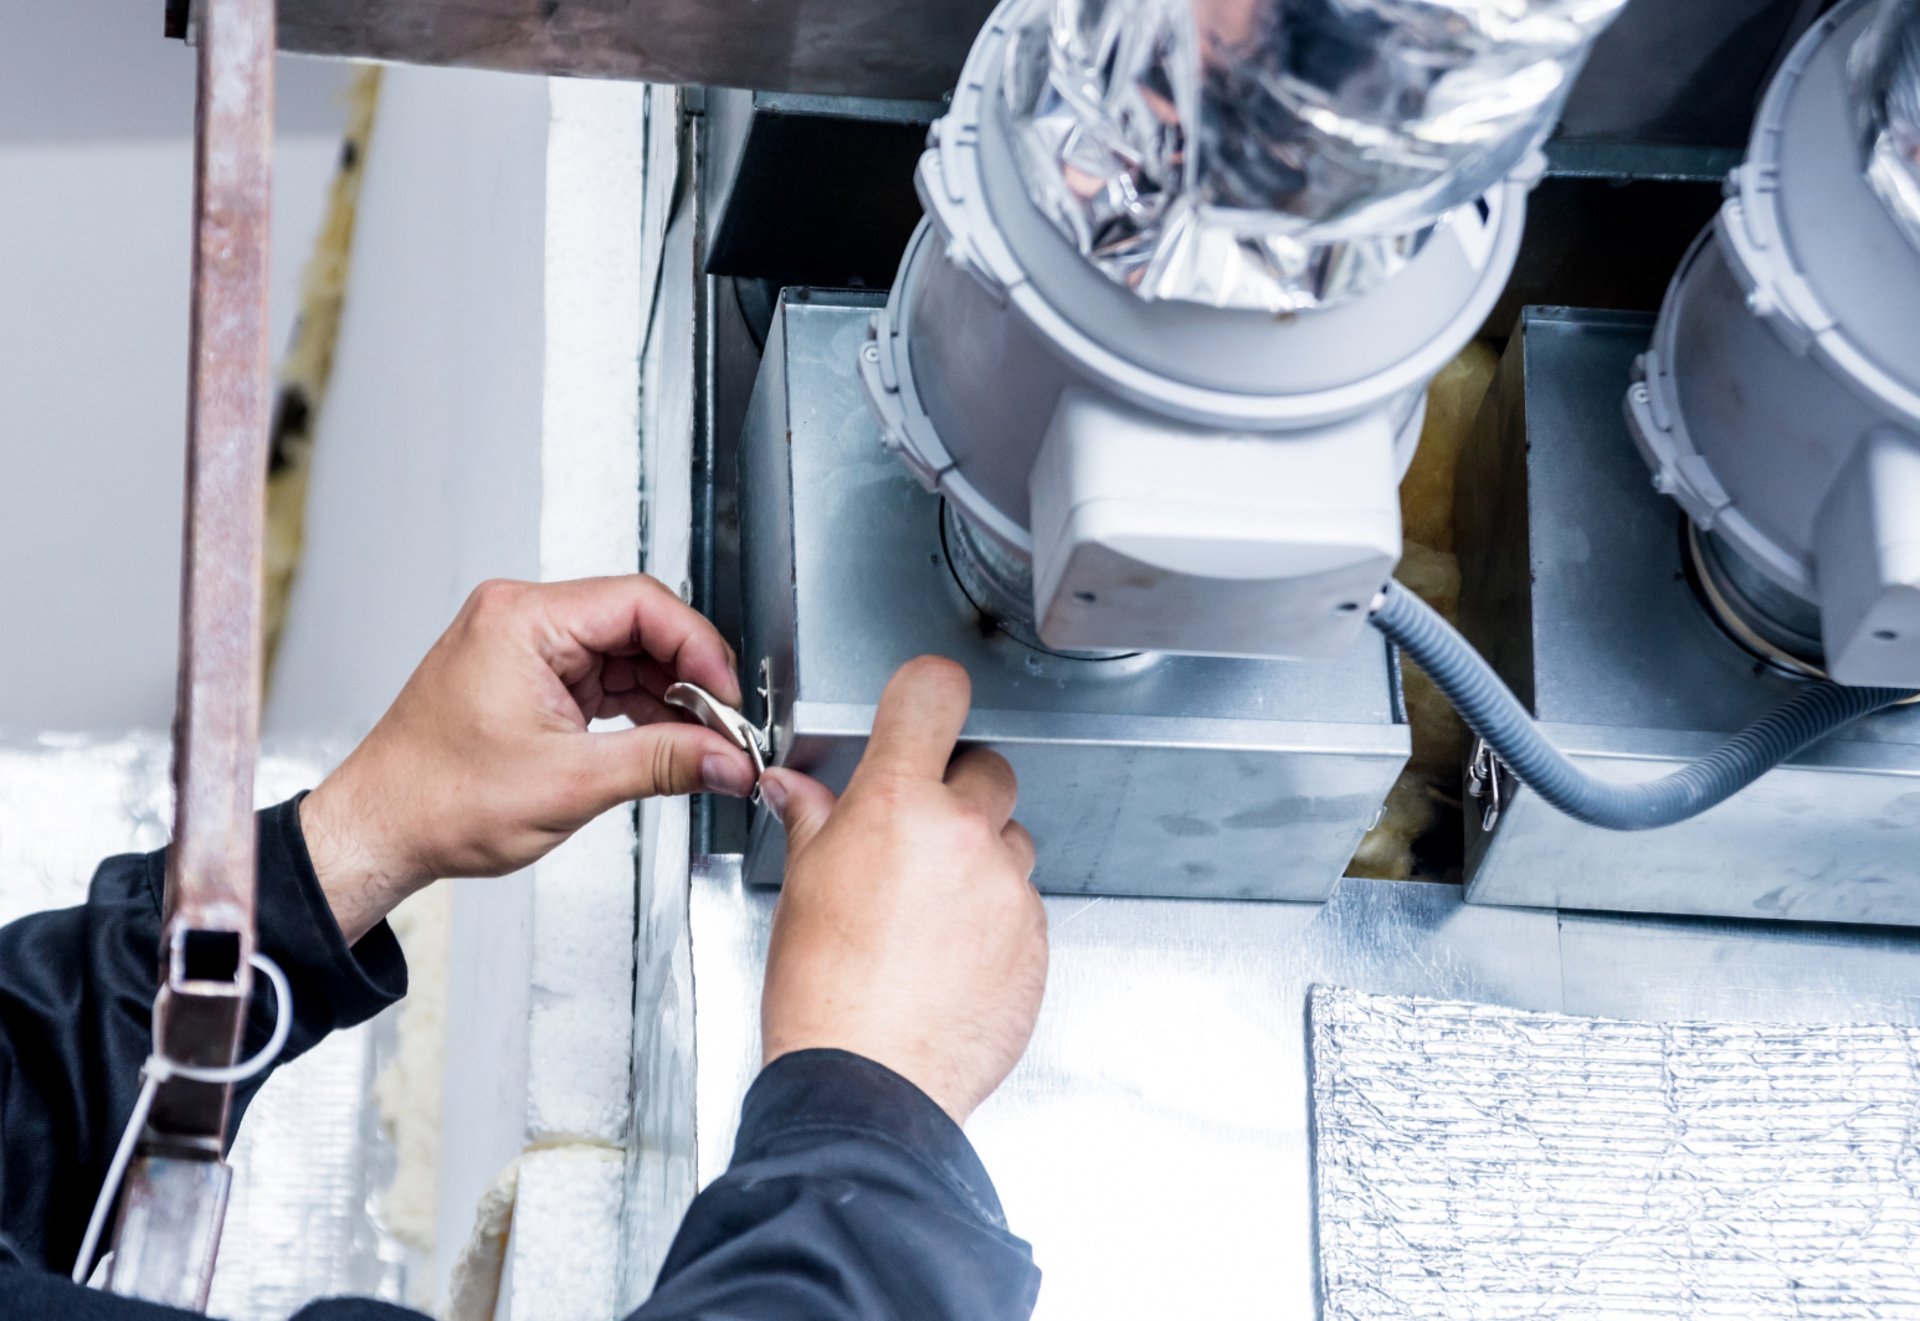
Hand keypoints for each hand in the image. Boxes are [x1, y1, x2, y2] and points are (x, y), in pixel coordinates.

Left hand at [300, 576, 758, 943]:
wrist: (380, 832)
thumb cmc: (437, 802)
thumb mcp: (571, 784)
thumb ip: (664, 763)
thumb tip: (726, 758)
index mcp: (521, 620)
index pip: (641, 604)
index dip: (698, 649)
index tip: (727, 697)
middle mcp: (520, 619)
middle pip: (638, 624)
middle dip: (688, 677)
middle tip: (723, 726)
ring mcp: (524, 647)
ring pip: (625, 652)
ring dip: (667, 696)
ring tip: (700, 743)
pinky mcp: (528, 676)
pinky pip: (601, 677)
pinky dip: (637, 709)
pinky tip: (663, 741)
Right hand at [757, 657, 1047, 1124]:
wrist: (866, 1082)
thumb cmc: (824, 993)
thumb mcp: (804, 887)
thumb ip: (814, 820)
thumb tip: (796, 790)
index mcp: (898, 803)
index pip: (934, 694)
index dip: (929, 693)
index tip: (926, 705)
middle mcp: (965, 834)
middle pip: (987, 768)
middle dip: (955, 792)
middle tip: (915, 837)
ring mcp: (1008, 888)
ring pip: (1009, 841)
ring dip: (979, 859)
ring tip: (928, 911)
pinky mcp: (1036, 939)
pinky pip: (1023, 904)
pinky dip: (994, 917)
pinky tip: (949, 955)